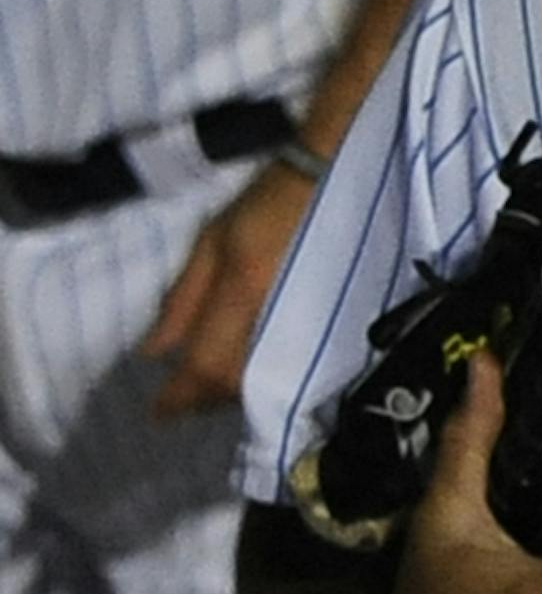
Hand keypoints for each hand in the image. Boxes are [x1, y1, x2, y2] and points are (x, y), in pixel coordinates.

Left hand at [143, 160, 317, 416]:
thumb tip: (154, 351)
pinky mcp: (330, 327)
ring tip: (207, 391)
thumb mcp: (211, 239)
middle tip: (179, 402)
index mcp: (243, 288)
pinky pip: (290, 370)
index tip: (158, 413)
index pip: (207, 363)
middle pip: (236, 382)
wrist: (334, 180)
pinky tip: (248, 375)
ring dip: (231, 394)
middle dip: (203, 399)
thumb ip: (183, 297)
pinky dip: (261, 381)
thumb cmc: (265, 202)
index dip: (181, 396)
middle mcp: (277, 315)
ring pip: (263, 382)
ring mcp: (308, 324)